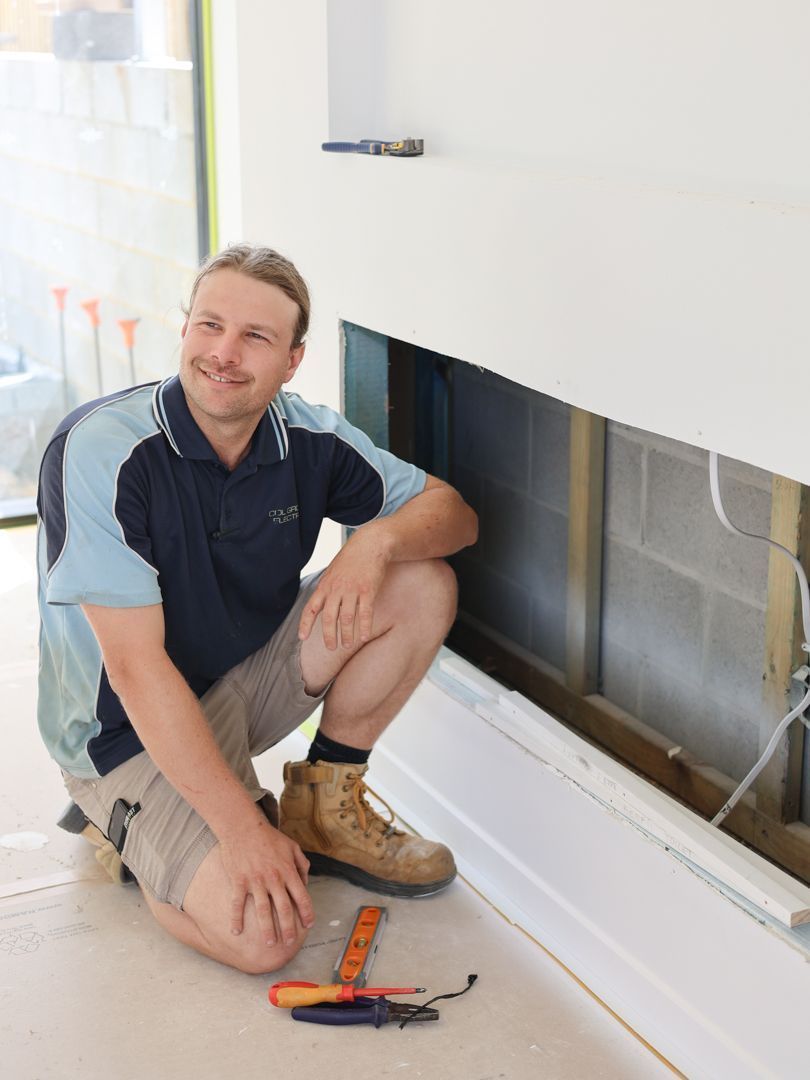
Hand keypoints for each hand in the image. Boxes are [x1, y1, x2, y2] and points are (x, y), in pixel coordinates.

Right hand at [218, 817, 313, 945]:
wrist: (243, 827)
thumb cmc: (268, 836)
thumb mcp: (292, 846)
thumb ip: (301, 864)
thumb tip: (305, 882)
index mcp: (288, 871)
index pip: (302, 897)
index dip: (307, 913)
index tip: (308, 925)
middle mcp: (274, 879)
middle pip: (284, 909)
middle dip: (288, 928)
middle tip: (289, 943)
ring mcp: (256, 881)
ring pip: (263, 911)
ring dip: (266, 930)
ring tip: (269, 944)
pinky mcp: (239, 881)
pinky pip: (238, 904)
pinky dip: (236, 919)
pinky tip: (237, 931)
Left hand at [298, 529, 390, 649]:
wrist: (370, 544)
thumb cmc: (351, 559)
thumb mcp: (332, 572)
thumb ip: (327, 588)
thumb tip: (320, 604)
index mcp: (325, 586)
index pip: (311, 608)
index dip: (306, 624)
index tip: (303, 637)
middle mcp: (336, 589)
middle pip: (329, 618)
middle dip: (329, 636)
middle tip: (331, 648)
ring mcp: (352, 590)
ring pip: (347, 618)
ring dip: (347, 635)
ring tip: (348, 645)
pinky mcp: (368, 590)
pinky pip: (365, 613)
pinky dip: (364, 627)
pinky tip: (363, 636)